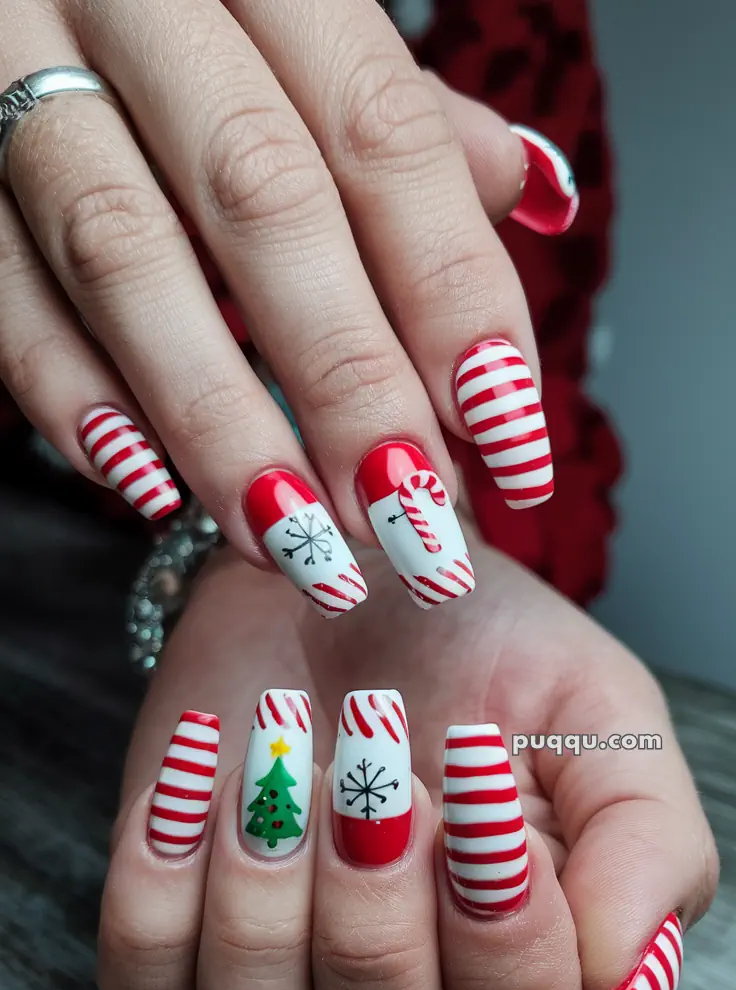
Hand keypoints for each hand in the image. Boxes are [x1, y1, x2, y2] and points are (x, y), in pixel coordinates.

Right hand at [0, 0, 575, 613]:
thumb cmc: (197, 29)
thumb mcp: (309, 36)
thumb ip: (406, 121)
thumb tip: (533, 198)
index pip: (382, 134)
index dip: (452, 292)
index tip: (506, 432)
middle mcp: (142, 8)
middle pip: (262, 200)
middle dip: (347, 379)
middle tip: (407, 519)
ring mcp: (20, 73)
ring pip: (122, 255)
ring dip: (217, 418)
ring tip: (296, 539)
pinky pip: (2, 290)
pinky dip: (72, 396)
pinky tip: (148, 486)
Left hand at [98, 530, 717, 989]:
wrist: (344, 571)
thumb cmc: (482, 652)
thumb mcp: (603, 719)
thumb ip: (644, 850)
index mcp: (529, 986)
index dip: (505, 947)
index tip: (481, 796)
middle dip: (377, 934)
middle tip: (378, 781)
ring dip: (267, 913)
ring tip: (285, 764)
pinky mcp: (172, 949)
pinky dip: (163, 882)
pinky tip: (203, 777)